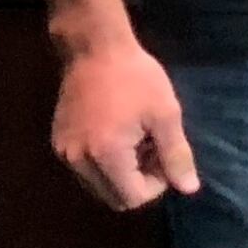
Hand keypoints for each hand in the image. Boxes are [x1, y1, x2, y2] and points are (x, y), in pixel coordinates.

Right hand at [52, 34, 199, 210]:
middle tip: (153, 148)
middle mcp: (78, 161)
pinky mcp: (58, 142)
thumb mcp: (165, 113)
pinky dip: (104, 163)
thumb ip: (176, 154)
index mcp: (106, 155)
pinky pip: (85, 169)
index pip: (132, 198)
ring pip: (98, 185)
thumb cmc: (136, 77)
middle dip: (138, 182)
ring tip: (137, 139)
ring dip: (121, 174)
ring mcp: (64, 152)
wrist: (95, 48)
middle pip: (113, 197)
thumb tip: (189, 188)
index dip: (156, 185)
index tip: (165, 155)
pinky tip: (119, 133)